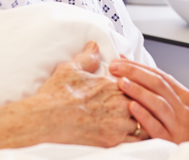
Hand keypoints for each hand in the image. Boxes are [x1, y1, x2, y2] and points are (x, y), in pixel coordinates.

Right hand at [32, 42, 148, 146]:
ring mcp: (118, 125)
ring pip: (144, 123)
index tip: (133, 92)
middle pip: (144, 104)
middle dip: (144, 106)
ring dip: (143, 123)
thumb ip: (87, 58)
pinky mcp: (113, 142)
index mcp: (113, 85)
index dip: (136, 89)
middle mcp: (120, 104)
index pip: (137, 85)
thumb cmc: (55, 96)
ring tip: (142, 124)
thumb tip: (94, 47)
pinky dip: (139, 140)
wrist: (44, 121)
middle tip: (143, 108)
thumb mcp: (71, 69)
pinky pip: (137, 142)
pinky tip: (136, 138)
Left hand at [109, 58, 188, 142]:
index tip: (119, 61)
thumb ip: (160, 89)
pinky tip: (131, 107)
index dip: (139, 66)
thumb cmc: (185, 126)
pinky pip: (157, 127)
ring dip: (138, 91)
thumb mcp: (179, 104)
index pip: (159, 75)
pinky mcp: (171, 140)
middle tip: (115, 67)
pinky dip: (144, 116)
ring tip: (121, 82)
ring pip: (158, 103)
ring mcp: (177, 124)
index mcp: (182, 95)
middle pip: (158, 84)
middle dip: (135, 73)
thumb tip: (133, 69)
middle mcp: (181, 107)